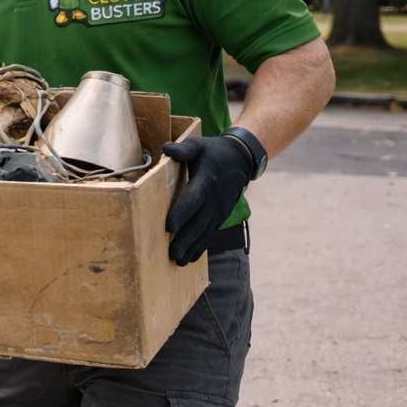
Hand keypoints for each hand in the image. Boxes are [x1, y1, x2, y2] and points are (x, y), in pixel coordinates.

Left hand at [162, 135, 253, 265]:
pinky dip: (200, 247)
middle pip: (197, 223)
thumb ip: (183, 149)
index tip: (168, 227)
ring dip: (191, 247)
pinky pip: (210, 234)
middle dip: (184, 240)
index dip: (181, 214)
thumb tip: (166, 148)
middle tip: (171, 254)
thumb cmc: (213, 152)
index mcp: (205, 183)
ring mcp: (219, 210)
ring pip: (204, 233)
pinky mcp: (220, 216)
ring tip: (178, 261)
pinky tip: (190, 258)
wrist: (240, 159)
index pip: (192, 201)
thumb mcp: (198, 145)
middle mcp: (214, 201)